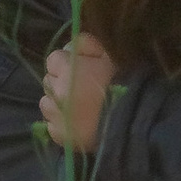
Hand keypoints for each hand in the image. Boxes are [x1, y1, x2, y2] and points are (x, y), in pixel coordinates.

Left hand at [40, 32, 114, 153]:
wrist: (133, 120)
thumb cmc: (124, 83)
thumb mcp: (110, 54)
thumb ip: (88, 44)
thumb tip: (72, 46)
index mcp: (68, 69)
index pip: (53, 59)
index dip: (66, 63)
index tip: (79, 69)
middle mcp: (56, 91)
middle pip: (49, 81)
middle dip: (61, 82)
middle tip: (81, 88)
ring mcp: (56, 115)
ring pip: (47, 104)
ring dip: (58, 102)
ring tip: (77, 107)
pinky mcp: (60, 136)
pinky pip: (52, 126)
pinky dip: (61, 123)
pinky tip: (76, 123)